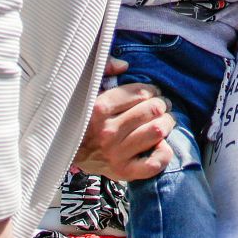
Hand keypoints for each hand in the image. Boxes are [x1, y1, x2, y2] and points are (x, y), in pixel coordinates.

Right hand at [75, 64, 173, 180]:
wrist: (71, 152)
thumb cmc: (86, 118)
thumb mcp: (89, 90)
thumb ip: (103, 69)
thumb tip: (124, 65)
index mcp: (99, 108)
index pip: (141, 93)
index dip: (152, 91)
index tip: (152, 94)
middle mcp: (108, 131)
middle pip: (153, 110)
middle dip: (162, 105)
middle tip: (160, 108)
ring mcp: (116, 153)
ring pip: (157, 131)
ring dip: (166, 124)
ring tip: (163, 122)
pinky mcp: (124, 172)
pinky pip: (155, 163)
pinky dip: (164, 153)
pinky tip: (160, 145)